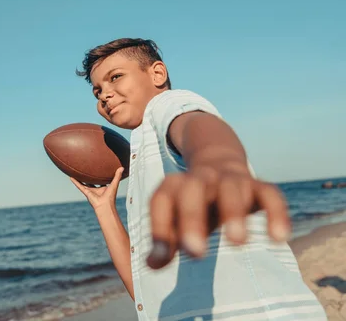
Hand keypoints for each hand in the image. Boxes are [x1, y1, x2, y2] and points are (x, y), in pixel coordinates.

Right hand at [70, 167, 124, 210]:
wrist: (104, 206)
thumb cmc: (110, 197)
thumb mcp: (114, 184)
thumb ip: (117, 176)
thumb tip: (122, 167)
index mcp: (103, 188)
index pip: (101, 181)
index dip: (100, 176)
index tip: (98, 170)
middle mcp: (96, 190)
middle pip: (91, 182)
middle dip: (89, 177)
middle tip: (86, 170)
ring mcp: (90, 191)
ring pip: (84, 183)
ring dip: (80, 179)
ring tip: (76, 172)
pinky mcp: (86, 192)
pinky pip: (79, 186)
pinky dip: (75, 182)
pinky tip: (71, 177)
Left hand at [146, 169, 290, 268]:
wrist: (222, 166)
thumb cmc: (195, 205)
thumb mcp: (176, 218)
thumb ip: (165, 239)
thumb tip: (152, 264)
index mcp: (176, 184)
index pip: (162, 200)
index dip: (160, 227)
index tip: (160, 259)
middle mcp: (202, 177)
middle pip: (193, 189)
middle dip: (192, 218)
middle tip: (195, 253)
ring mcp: (232, 179)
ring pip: (231, 189)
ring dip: (233, 213)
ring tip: (236, 242)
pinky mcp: (260, 186)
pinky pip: (270, 194)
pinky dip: (275, 213)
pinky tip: (278, 237)